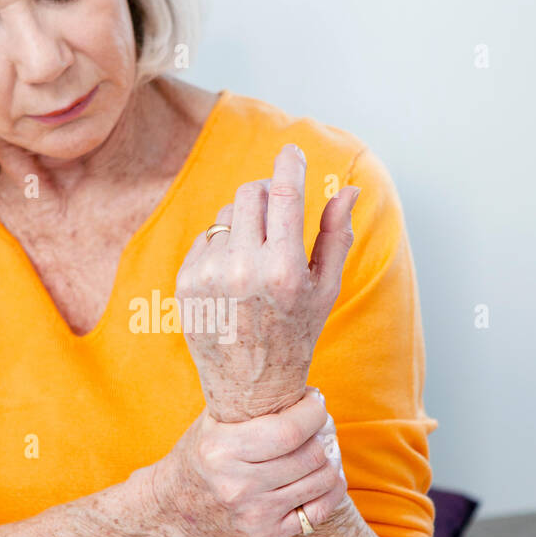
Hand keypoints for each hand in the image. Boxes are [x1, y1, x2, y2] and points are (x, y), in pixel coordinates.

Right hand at [150, 387, 347, 536]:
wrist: (175, 507)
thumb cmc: (201, 454)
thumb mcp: (212, 422)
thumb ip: (248, 401)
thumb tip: (294, 377)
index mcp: (221, 450)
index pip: (288, 431)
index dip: (313, 411)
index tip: (315, 400)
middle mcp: (237, 485)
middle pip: (309, 455)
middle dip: (325, 432)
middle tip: (322, 422)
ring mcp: (254, 514)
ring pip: (320, 481)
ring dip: (332, 458)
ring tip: (325, 444)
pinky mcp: (267, 534)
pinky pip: (319, 512)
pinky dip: (331, 489)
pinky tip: (326, 473)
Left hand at [174, 144, 359, 422]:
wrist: (250, 386)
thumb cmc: (296, 334)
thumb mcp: (325, 288)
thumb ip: (336, 234)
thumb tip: (349, 189)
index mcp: (283, 270)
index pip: (283, 195)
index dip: (289, 165)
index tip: (292, 150)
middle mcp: (242, 270)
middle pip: (250, 194)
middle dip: (266, 194)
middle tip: (278, 210)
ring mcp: (209, 276)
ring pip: (227, 215)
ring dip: (245, 223)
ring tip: (257, 259)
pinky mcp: (186, 283)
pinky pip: (206, 238)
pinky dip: (222, 247)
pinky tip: (233, 278)